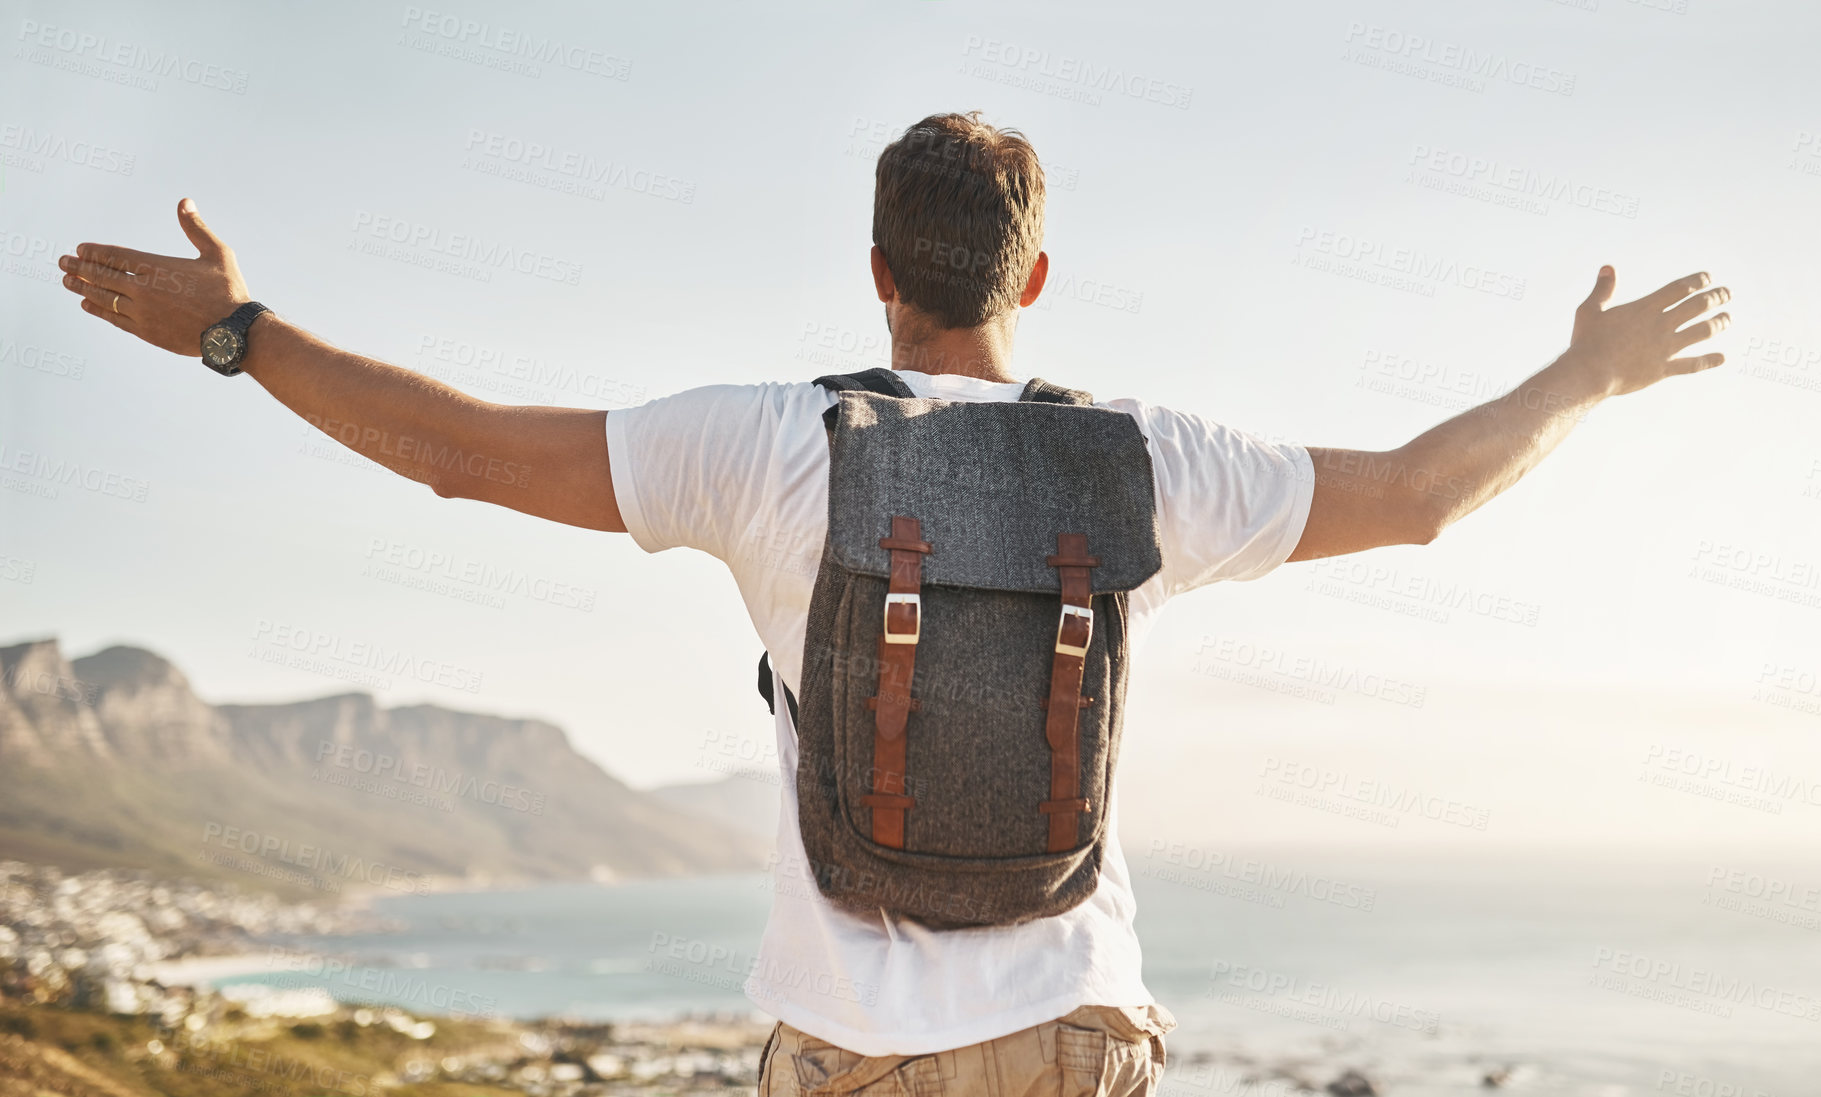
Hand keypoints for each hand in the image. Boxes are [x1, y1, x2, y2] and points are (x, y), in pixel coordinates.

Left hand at [56, 197, 251, 356]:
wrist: (234, 332)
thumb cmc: (229, 291)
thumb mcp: (218, 254)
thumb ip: (196, 228)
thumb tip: (185, 202)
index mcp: (157, 267)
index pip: (115, 256)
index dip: (94, 252)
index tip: (80, 249)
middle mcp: (144, 289)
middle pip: (102, 275)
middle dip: (79, 267)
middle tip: (62, 262)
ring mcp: (143, 312)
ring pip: (104, 297)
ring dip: (83, 288)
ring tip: (67, 282)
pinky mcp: (147, 332)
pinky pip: (115, 318)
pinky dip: (98, 310)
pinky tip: (88, 304)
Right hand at [1566, 266, 1731, 397]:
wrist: (1590, 373)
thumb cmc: (1587, 342)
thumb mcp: (1590, 311)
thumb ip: (1603, 289)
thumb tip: (1608, 268)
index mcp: (1645, 308)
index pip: (1679, 289)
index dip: (1697, 281)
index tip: (1708, 277)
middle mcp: (1661, 325)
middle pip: (1697, 306)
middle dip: (1715, 297)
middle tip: (1726, 293)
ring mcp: (1665, 348)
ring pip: (1701, 332)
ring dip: (1718, 323)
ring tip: (1727, 319)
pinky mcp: (1663, 369)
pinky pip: (1692, 364)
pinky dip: (1709, 361)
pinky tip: (1722, 358)